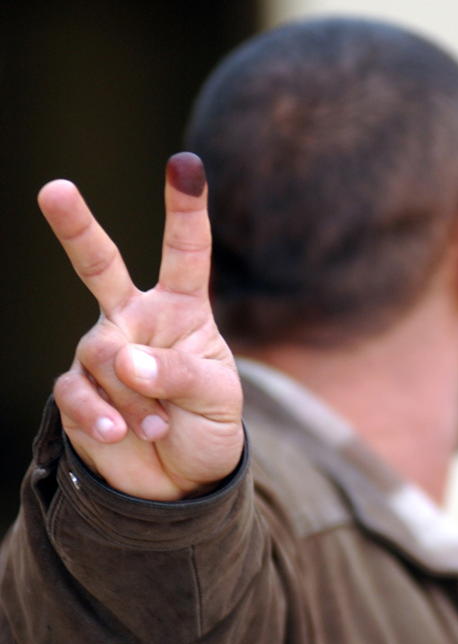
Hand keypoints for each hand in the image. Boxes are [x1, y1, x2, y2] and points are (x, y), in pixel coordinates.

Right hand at [39, 153, 243, 500]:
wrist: (181, 480)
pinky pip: (77, 392)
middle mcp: (136, 321)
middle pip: (101, 265)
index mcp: (182, 310)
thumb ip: (179, 372)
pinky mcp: (78, 393)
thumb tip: (124, 357)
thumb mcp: (217, 398)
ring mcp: (103, 355)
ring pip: (102, 354)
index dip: (185, 208)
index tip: (186, 163)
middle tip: (54, 189)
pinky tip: (120, 434)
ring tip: (158, 426)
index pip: (185, 252)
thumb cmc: (207, 426)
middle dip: (77, 228)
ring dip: (133, 395)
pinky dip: (100, 414)